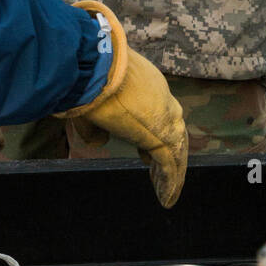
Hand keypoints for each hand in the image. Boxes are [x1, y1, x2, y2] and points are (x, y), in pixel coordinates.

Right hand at [55, 1, 187, 207]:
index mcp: (146, 83)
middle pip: (173, 128)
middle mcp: (161, 98)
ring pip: (176, 148)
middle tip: (157, 168)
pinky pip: (170, 164)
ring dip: (172, 170)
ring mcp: (165, 117)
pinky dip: (170, 182)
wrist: (96, 66)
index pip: (157, 109)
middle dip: (167, 149)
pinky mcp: (162, 136)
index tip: (145, 145)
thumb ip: (95, 125)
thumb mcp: (90, 101)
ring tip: (167, 190)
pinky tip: (167, 199)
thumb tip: (100, 141)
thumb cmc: (89, 76)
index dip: (153, 129)